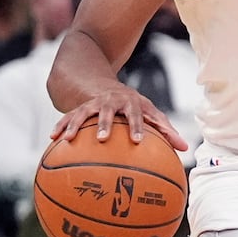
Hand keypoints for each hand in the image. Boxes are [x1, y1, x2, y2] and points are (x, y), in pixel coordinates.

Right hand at [50, 85, 189, 149]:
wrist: (107, 87)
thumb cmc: (135, 108)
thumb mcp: (151, 114)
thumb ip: (166, 131)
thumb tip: (185, 149)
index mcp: (131, 103)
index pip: (136, 114)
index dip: (137, 126)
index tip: (137, 141)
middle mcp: (111, 102)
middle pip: (107, 111)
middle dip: (105, 123)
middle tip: (102, 138)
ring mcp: (93, 104)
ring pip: (83, 113)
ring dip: (75, 125)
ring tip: (68, 139)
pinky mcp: (79, 108)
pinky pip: (67, 117)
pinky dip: (60, 126)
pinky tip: (52, 139)